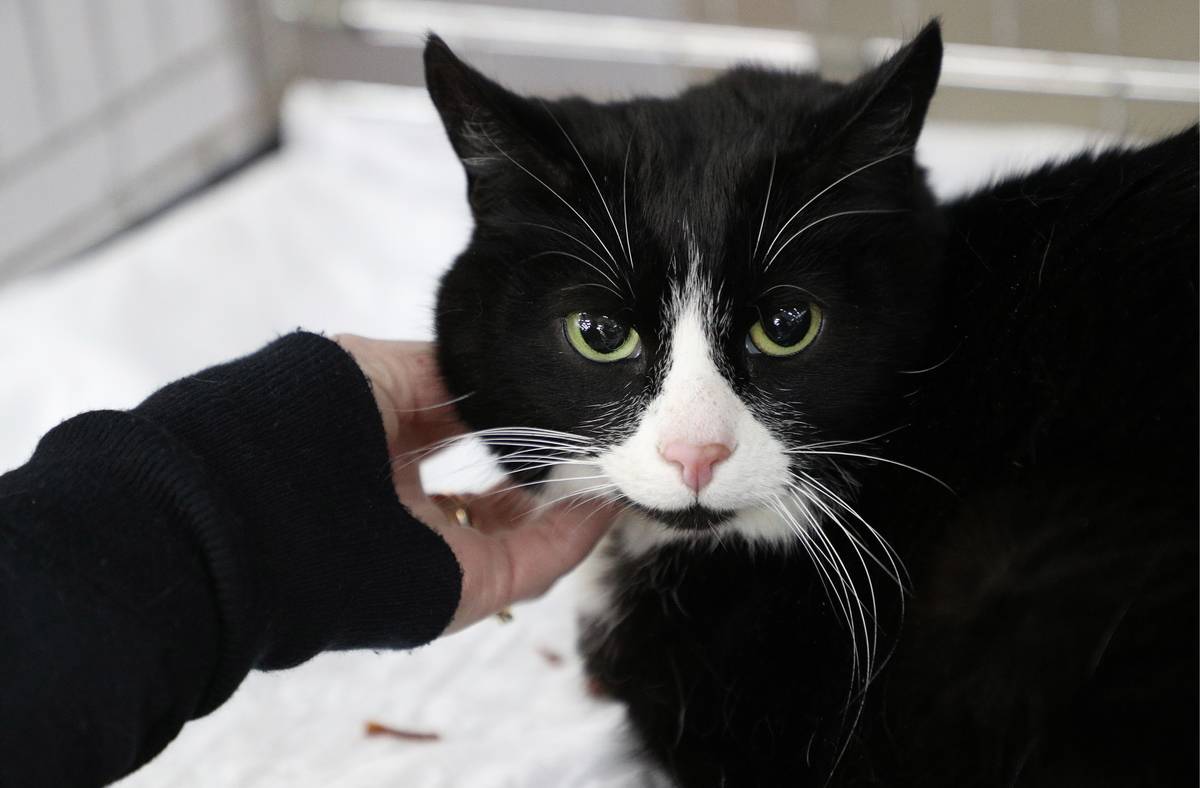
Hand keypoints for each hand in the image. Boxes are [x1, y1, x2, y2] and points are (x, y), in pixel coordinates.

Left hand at [335, 335, 616, 631]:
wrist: (256, 507)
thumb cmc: (307, 420)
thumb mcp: (380, 370)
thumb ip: (450, 373)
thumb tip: (511, 377)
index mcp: (374, 450)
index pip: (454, 435)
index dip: (505, 415)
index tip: (551, 396)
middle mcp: (403, 505)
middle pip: (489, 491)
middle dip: (542, 463)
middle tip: (592, 435)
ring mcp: (433, 553)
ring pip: (517, 532)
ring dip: (569, 500)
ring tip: (613, 463)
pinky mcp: (460, 592)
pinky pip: (531, 564)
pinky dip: (574, 535)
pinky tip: (607, 499)